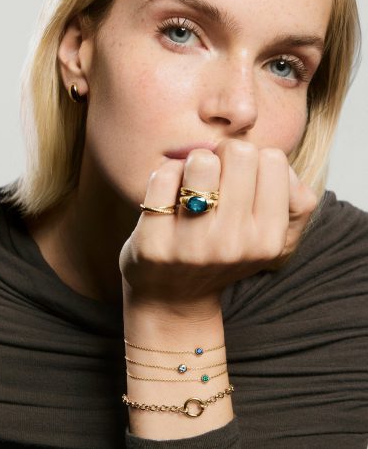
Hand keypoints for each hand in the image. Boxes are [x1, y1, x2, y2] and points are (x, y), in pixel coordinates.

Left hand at [119, 139, 316, 314]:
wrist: (173, 298)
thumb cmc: (224, 252)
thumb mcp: (272, 236)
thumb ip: (298, 201)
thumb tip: (284, 169)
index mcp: (268, 240)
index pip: (273, 160)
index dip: (253, 161)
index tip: (238, 180)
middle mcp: (233, 244)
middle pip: (238, 153)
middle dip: (223, 156)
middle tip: (212, 178)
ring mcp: (192, 246)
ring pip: (201, 161)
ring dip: (193, 164)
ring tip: (190, 185)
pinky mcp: (153, 244)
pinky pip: (162, 177)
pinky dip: (165, 175)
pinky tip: (167, 197)